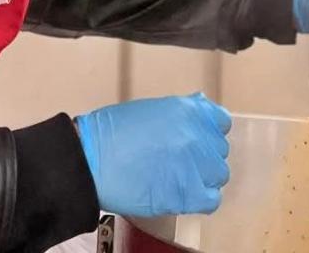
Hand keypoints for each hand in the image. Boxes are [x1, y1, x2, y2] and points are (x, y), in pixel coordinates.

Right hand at [75, 92, 231, 217]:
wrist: (88, 161)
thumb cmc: (109, 135)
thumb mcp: (150, 109)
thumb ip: (181, 112)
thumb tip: (200, 108)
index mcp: (189, 111)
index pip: (220, 122)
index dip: (208, 133)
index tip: (198, 140)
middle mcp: (197, 136)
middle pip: (218, 150)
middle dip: (202, 156)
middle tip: (180, 162)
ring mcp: (195, 165)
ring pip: (218, 175)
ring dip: (202, 178)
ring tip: (178, 179)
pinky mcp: (188, 193)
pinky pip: (211, 199)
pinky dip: (201, 199)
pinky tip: (183, 195)